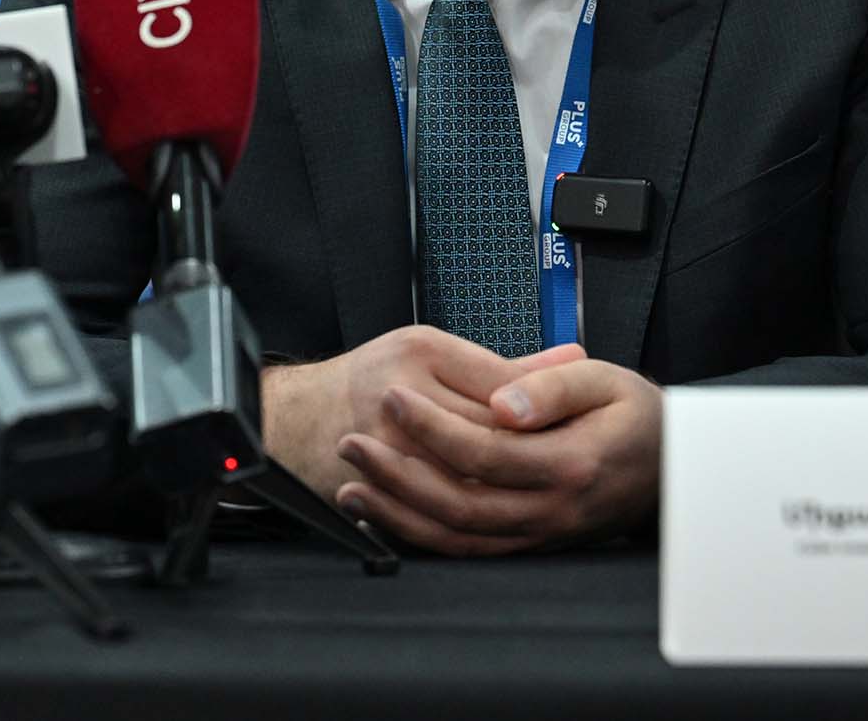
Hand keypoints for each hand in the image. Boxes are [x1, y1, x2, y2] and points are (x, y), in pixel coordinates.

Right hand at [261, 324, 582, 501]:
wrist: (293, 420)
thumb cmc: (369, 381)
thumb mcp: (432, 352)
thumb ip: (503, 364)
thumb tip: (572, 355)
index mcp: (419, 350)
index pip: (502, 384)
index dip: (543, 412)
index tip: (574, 427)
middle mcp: (399, 390)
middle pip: (487, 431)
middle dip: (528, 455)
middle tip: (565, 470)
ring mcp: (386, 440)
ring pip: (466, 475)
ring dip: (504, 490)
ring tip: (534, 496)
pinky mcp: (378, 481)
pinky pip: (435, 506)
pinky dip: (468, 515)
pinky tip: (492, 517)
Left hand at [331, 347, 661, 555]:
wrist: (672, 467)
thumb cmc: (634, 415)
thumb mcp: (604, 381)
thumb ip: (550, 386)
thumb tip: (501, 401)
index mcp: (570, 464)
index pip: (483, 451)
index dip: (430, 427)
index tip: (390, 397)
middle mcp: (552, 510)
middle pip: (459, 503)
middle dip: (395, 475)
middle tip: (351, 443)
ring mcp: (541, 534)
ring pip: (458, 538)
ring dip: (398, 514)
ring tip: (350, 486)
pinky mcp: (531, 543)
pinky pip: (468, 552)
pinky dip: (421, 540)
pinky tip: (383, 519)